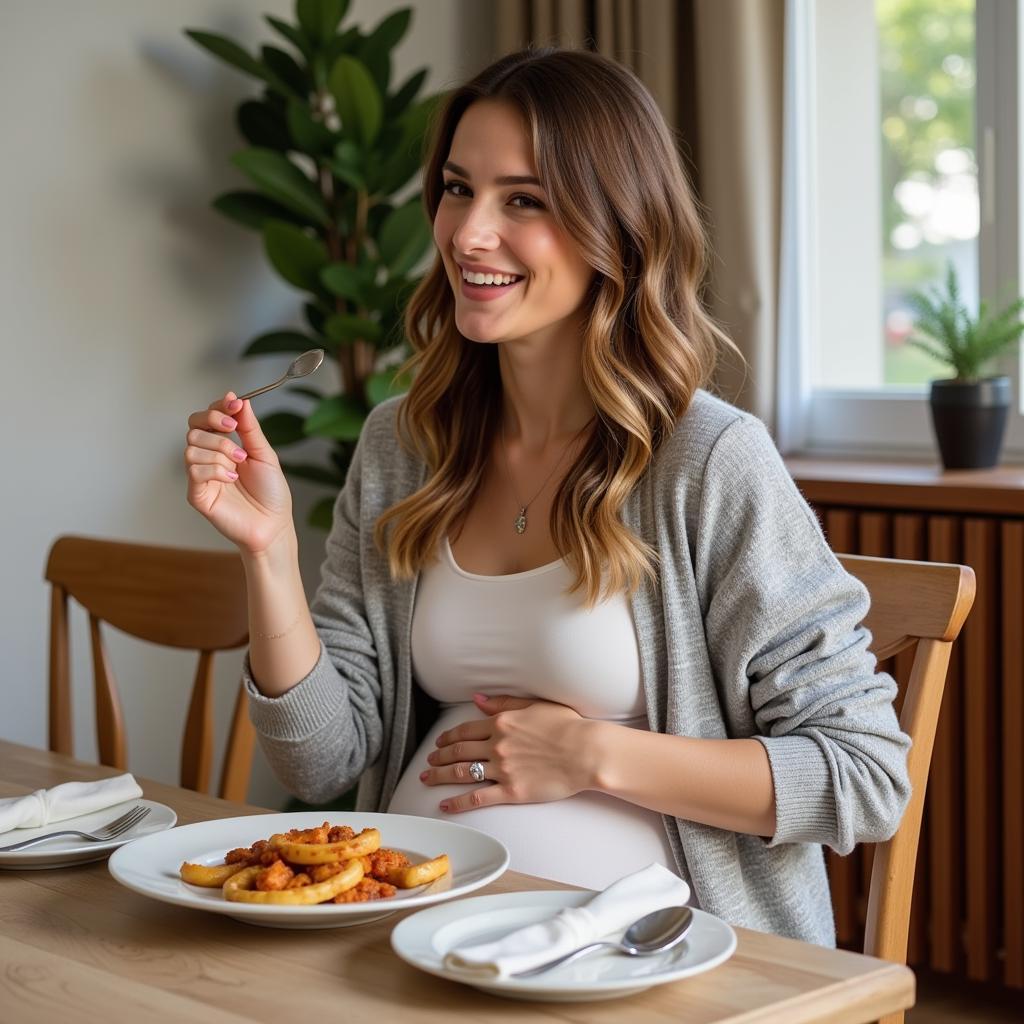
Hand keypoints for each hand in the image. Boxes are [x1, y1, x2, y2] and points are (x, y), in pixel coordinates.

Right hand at [184, 391, 293, 554]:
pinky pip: (194, 470)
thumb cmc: (271, 493)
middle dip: (214, 423)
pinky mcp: (197, 494)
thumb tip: (240, 401)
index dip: (218, 408)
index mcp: (224, 446)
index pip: (208, 418)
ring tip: (238, 464)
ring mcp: (201, 476)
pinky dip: (215, 469)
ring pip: (192, 446)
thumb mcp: (264, 454)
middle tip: (234, 431)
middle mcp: (209, 458)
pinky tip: (232, 479)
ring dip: (219, 450)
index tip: (234, 404)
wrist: (274, 525)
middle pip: (193, 426)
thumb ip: (250, 428)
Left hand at [421, 694, 596, 812]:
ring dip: (440, 776)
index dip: (448, 737)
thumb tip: (478, 699)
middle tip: (428, 762)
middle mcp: (496, 745)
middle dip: (438, 757)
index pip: (465, 730)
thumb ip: (504, 702)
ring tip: (427, 778)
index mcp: (501, 722)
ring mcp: (502, 769)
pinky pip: (477, 798)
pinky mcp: (511, 792)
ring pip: (461, 773)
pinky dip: (458, 803)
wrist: (585, 751)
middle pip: (458, 751)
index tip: (440, 743)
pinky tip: (445, 805)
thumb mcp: (535, 705)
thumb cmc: (567, 726)